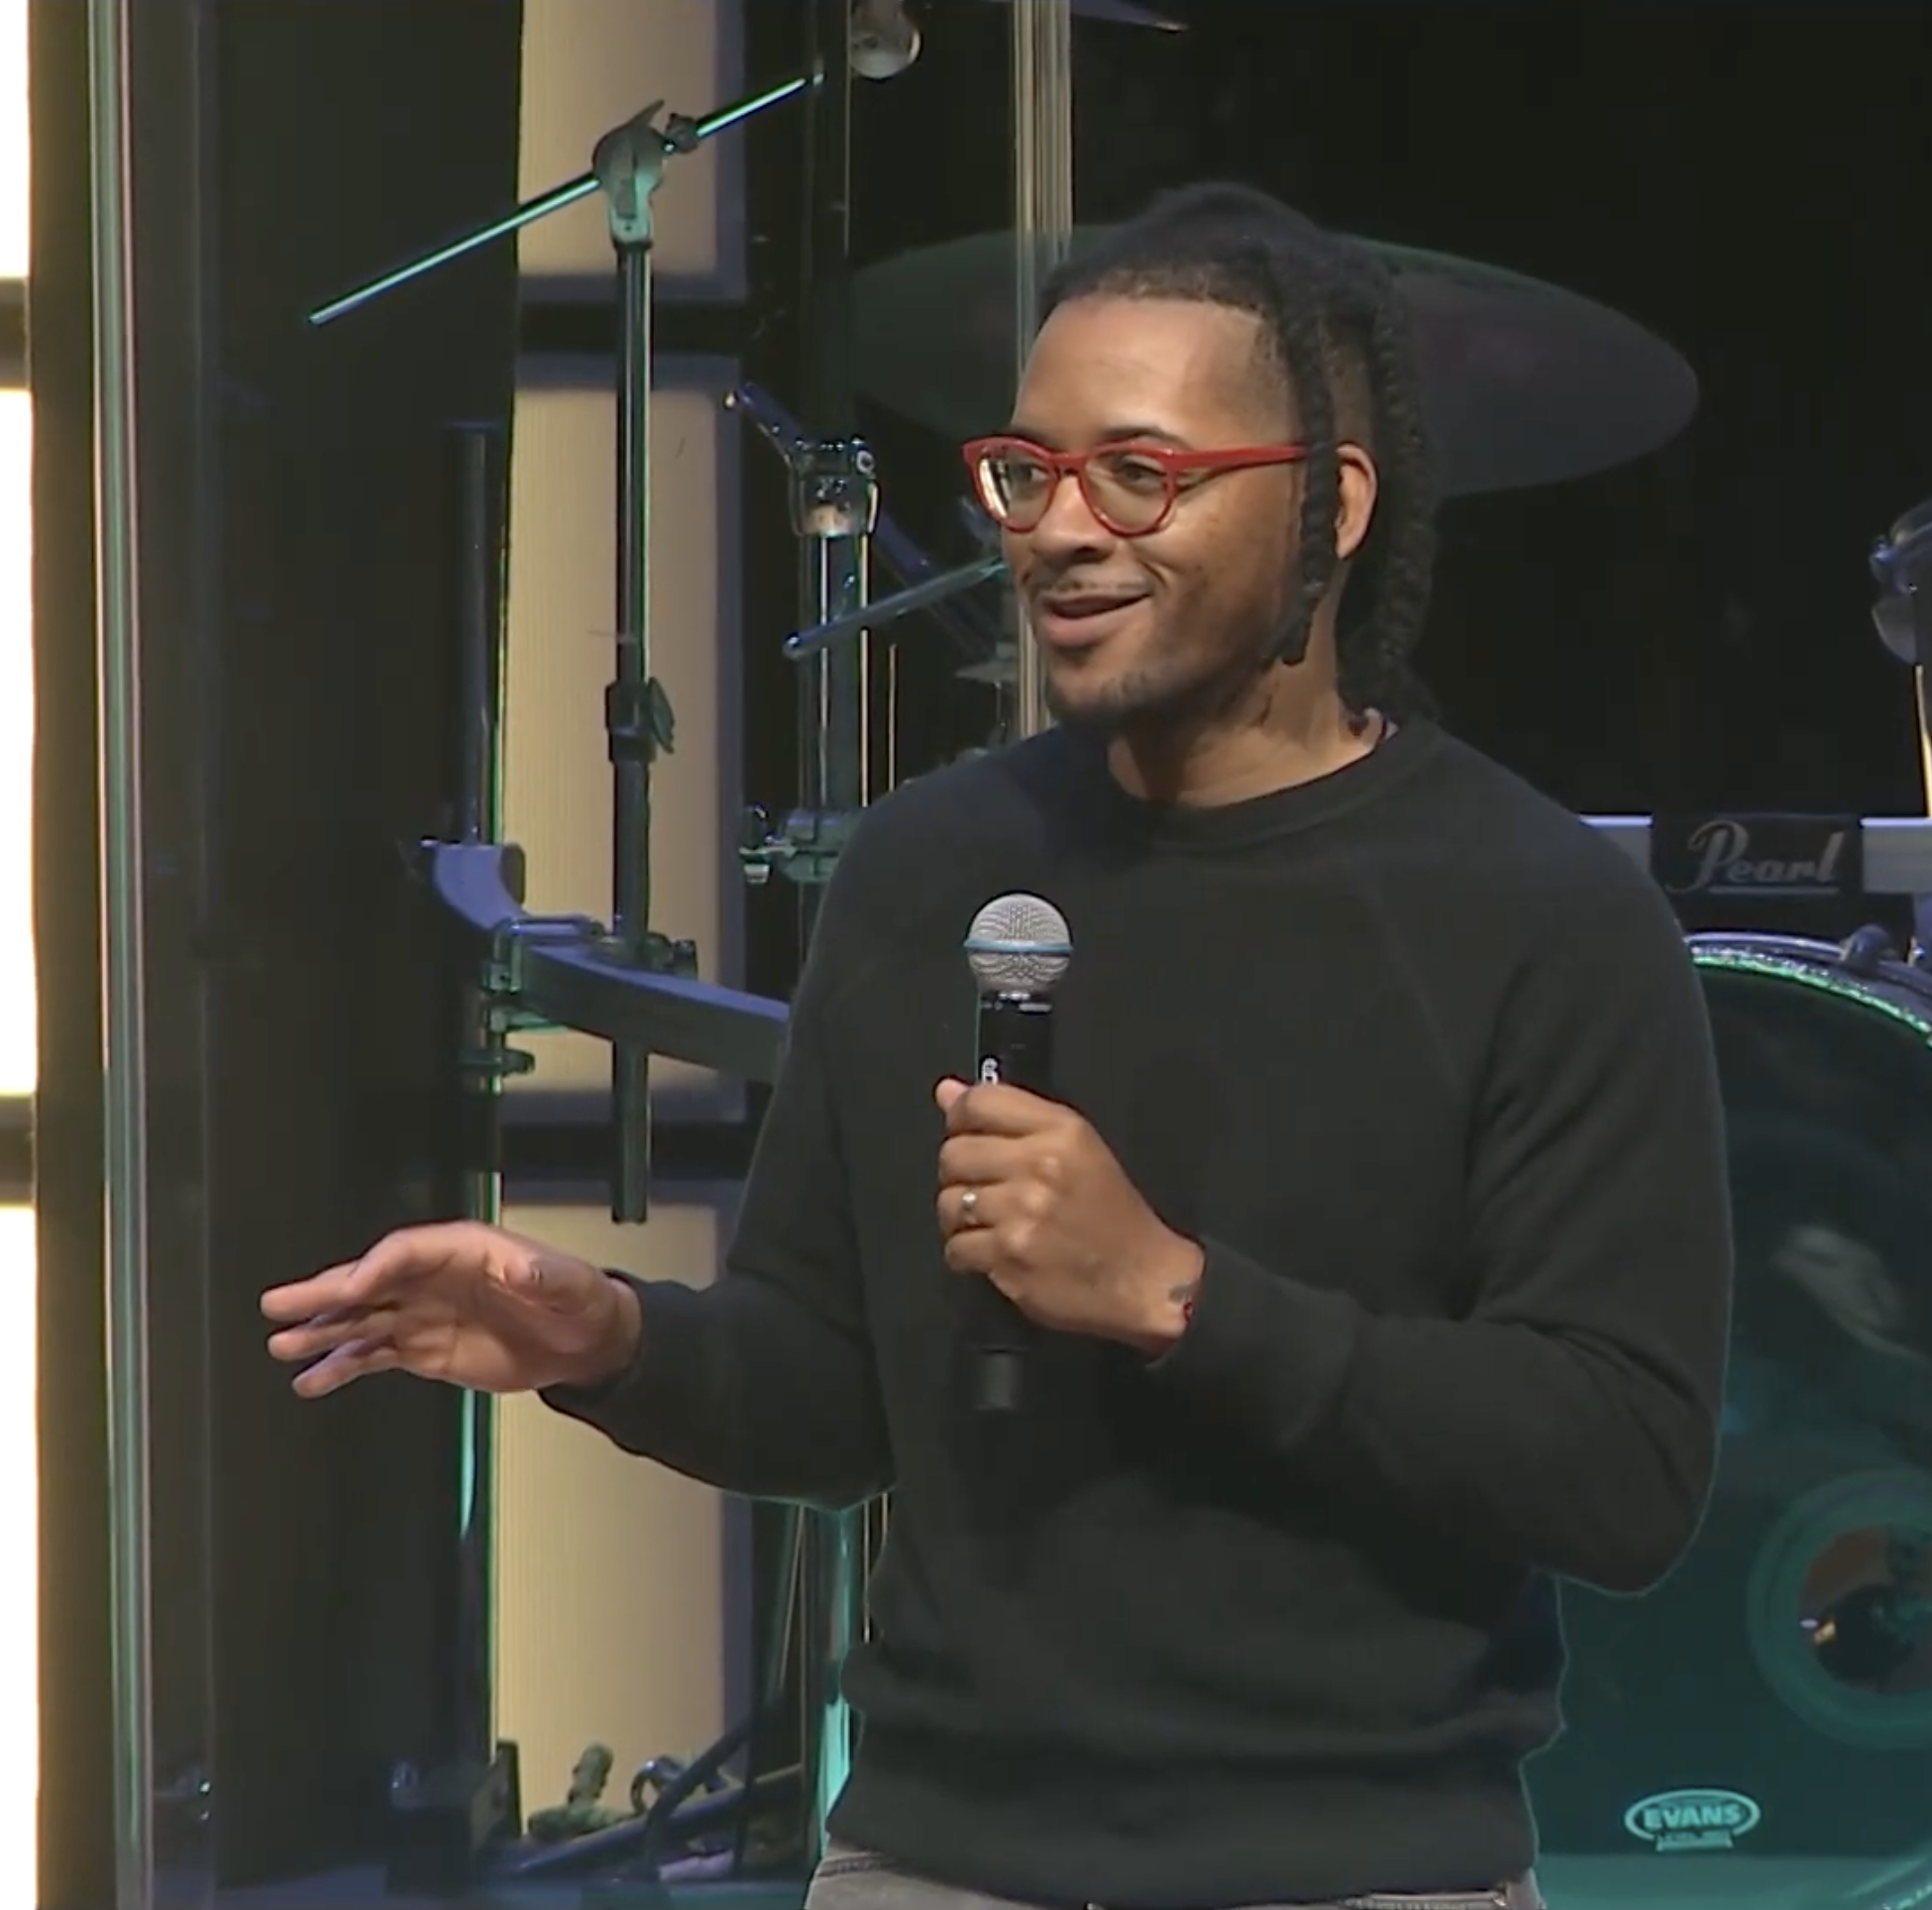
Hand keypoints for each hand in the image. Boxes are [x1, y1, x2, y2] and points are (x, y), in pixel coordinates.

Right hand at [260, 1221, 639, 1399]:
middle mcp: (433, 1278)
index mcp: (462, 1249)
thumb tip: (524, 1266)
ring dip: (322, 1332)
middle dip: (325, 1292)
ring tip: (282, 1345)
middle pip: (370, 1281)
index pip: (405, 1251)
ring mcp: (423, 1313)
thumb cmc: (576, 1298)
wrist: (582, 1339)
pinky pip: (374, 1355)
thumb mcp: (568, 1281)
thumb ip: (542, 1274)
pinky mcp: (423, 1348)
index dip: (375, 1267)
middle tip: (279, 1303)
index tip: (348, 1288)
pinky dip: (342, 1368)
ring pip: (362, 1319)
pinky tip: (312, 1380)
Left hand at [934, 1078, 1201, 1354]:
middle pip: (954, 1153)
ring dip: (959, 1216)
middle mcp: (1040, 1166)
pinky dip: (966, 1253)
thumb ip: (1010, 1115)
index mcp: (1061, 1131)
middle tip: (982, 1186)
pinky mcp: (1009, 1256)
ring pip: (949, 1202)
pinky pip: (956, 1247)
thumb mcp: (1077, 1148)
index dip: (960, 1117)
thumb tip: (946, 1090)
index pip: (979, 1102)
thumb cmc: (1112, 1213)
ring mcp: (1022, 1213)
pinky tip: (991, 1251)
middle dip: (958, 1171)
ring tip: (986, 1222)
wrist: (1142, 1280)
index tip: (965, 1133)